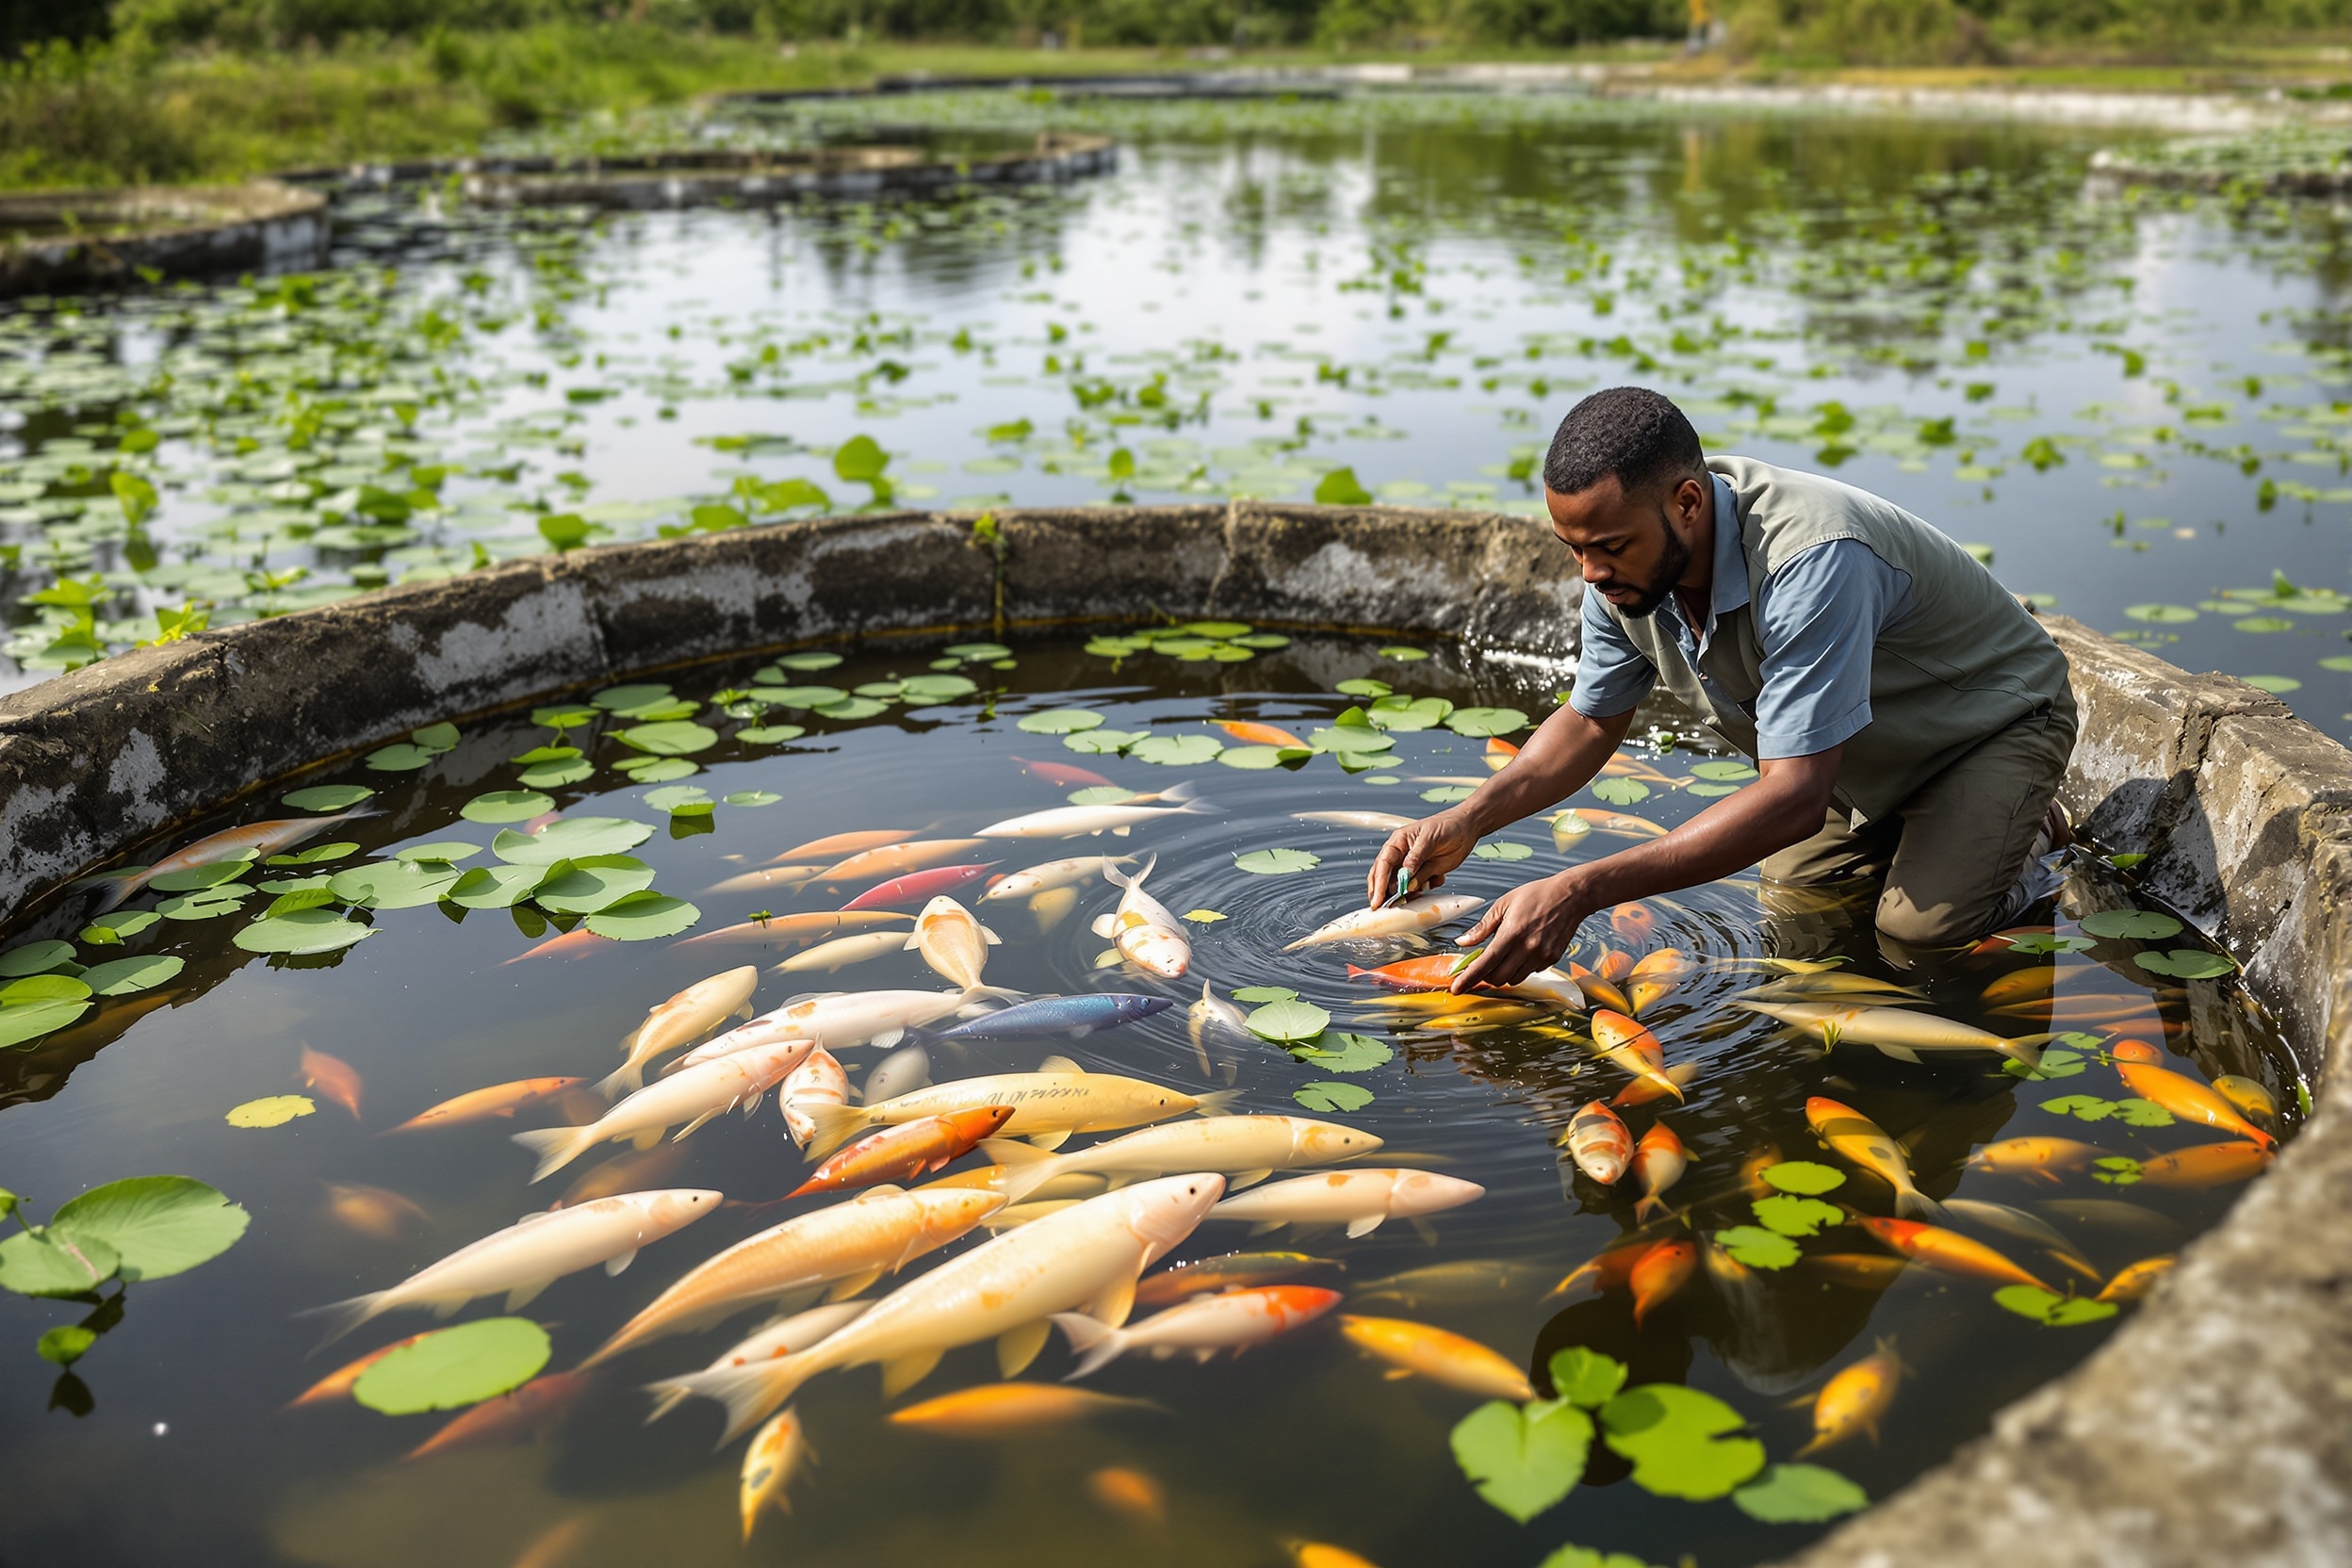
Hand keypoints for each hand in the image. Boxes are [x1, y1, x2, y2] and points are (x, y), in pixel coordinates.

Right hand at [1366, 808, 1481, 909]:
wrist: (1468, 827)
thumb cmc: (1447, 825)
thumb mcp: (1430, 838)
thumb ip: (1416, 858)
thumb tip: (1405, 878)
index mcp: (1398, 842)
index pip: (1383, 864)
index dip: (1378, 883)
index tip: (1377, 900)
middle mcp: (1402, 855)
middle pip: (1385, 877)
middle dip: (1384, 893)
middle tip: (1384, 909)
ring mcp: (1413, 866)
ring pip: (1402, 885)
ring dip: (1407, 894)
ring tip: (1413, 898)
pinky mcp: (1425, 874)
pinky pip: (1420, 887)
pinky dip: (1426, 889)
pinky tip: (1437, 879)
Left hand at [1450, 871, 1594, 991]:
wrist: (1571, 896)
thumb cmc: (1537, 895)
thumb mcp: (1503, 904)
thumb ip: (1482, 927)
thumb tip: (1463, 942)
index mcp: (1512, 932)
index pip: (1486, 963)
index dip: (1469, 978)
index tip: (1456, 988)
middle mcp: (1528, 947)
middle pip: (1498, 978)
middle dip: (1485, 977)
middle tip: (1482, 966)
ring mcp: (1542, 955)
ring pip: (1514, 979)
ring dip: (1503, 974)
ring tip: (1504, 956)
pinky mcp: (1552, 959)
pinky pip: (1530, 973)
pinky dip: (1520, 968)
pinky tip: (1522, 952)